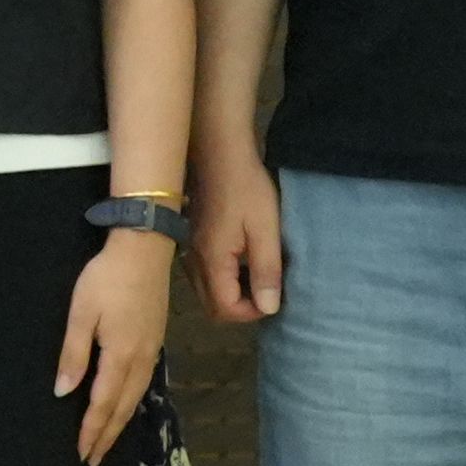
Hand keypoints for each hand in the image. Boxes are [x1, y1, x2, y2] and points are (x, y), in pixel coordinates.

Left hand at [59, 231, 175, 464]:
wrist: (144, 251)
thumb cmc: (106, 278)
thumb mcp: (81, 313)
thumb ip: (73, 355)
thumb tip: (63, 392)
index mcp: (120, 356)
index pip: (102, 404)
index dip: (91, 431)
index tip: (81, 454)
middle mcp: (140, 361)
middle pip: (122, 409)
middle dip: (106, 436)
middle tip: (91, 460)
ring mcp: (150, 352)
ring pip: (133, 398)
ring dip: (118, 423)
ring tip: (105, 442)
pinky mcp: (154, 342)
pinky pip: (141, 384)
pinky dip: (129, 403)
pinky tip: (123, 406)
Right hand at [194, 147, 289, 325]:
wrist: (219, 153)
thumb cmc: (247, 190)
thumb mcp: (266, 230)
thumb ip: (266, 271)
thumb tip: (269, 308)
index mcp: (212, 260)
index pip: (225, 308)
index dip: (252, 312)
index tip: (274, 296)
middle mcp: (195, 260)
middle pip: (212, 307)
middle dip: (241, 308)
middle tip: (267, 291)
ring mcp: (190, 250)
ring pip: (206, 292)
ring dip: (231, 295)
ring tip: (257, 278)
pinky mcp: (193, 239)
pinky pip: (203, 275)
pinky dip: (223, 280)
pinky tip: (242, 262)